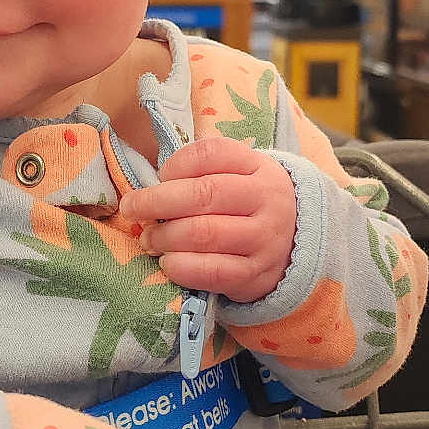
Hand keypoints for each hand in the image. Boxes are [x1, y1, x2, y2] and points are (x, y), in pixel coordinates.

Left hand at [118, 137, 296, 302]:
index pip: (212, 154)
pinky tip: (168, 262)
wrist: (295, 242)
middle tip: (133, 208)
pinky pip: (213, 272)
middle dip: (157, 202)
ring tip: (148, 239)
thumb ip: (201, 172)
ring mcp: (265, 239)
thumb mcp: (239, 175)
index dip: (176, 164)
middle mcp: (267, 199)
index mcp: (258, 167)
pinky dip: (182, 267)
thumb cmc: (248, 203)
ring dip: (165, 236)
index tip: (159, 176)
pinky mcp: (256, 274)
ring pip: (205, 234)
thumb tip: (150, 185)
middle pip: (204, 194)